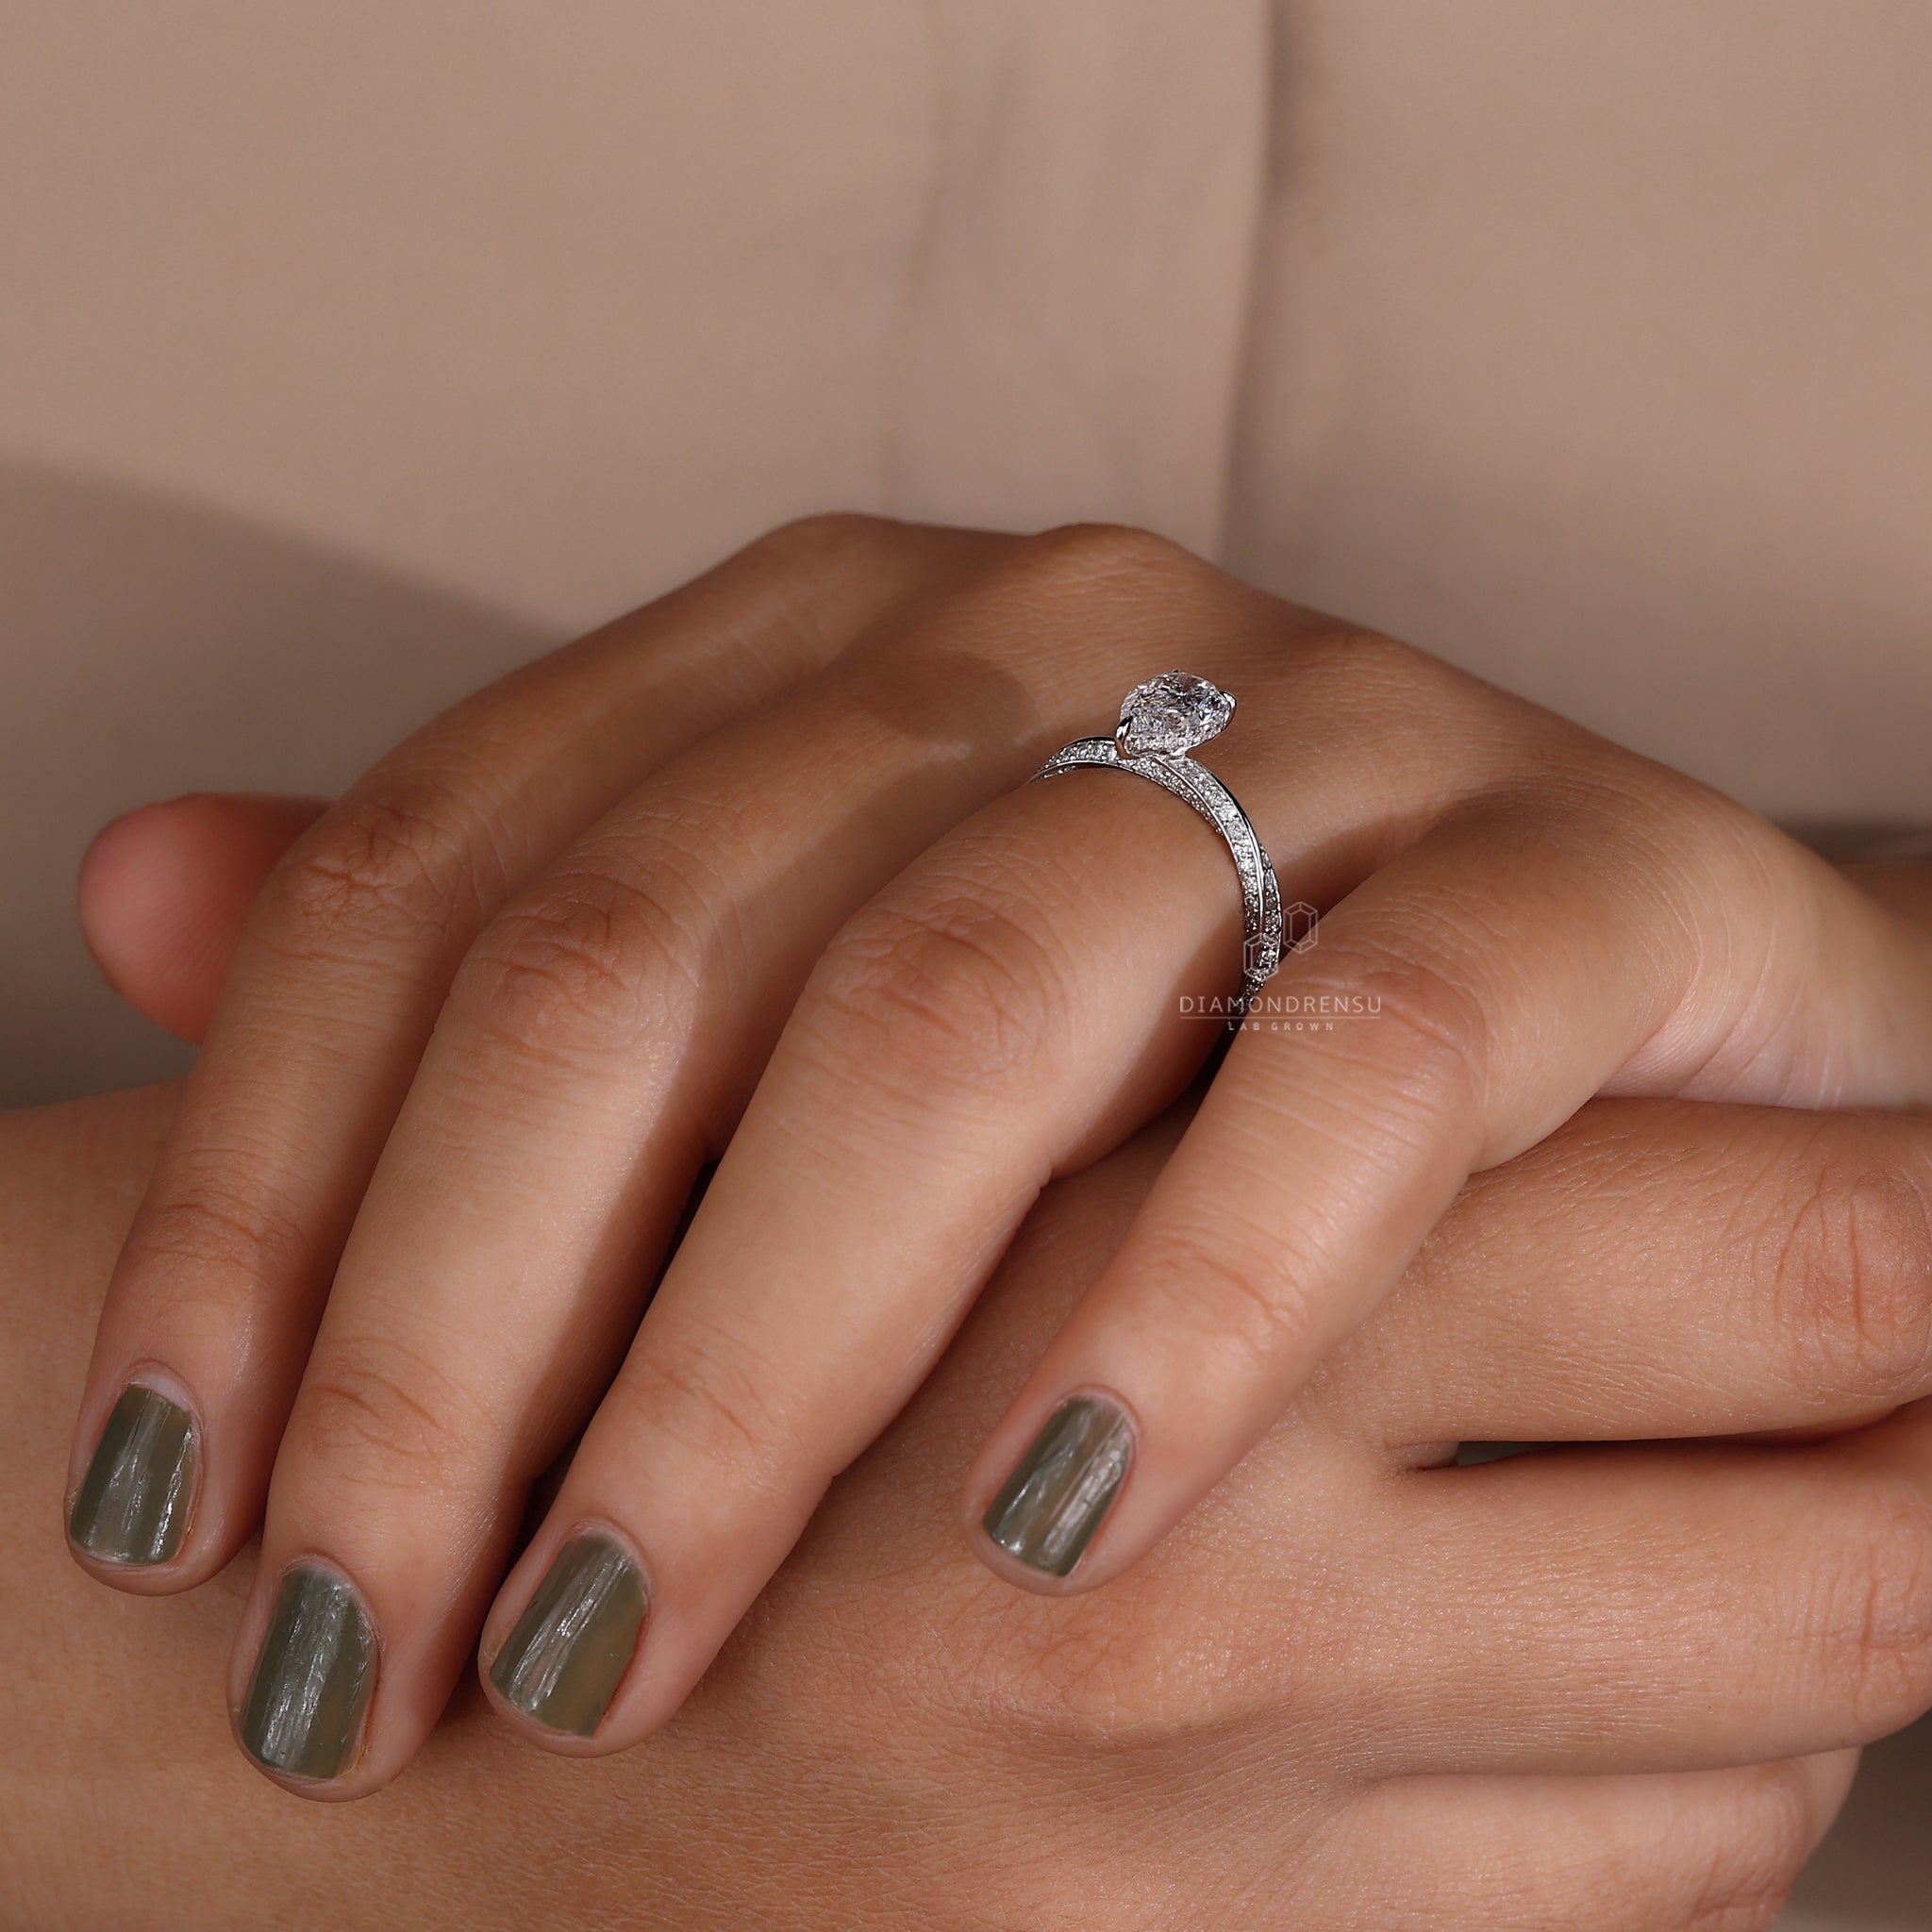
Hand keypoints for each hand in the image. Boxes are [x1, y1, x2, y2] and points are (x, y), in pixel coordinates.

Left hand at [65, 518, 1931, 1795]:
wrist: (1636, 999)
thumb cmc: (1190, 1022)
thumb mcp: (824, 956)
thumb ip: (521, 934)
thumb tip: (123, 888)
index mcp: (829, 638)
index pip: (447, 867)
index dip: (262, 1188)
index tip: (175, 1503)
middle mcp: (1049, 634)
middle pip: (650, 952)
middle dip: (459, 1330)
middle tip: (360, 1648)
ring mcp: (1327, 721)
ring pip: (961, 1009)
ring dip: (754, 1358)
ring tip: (619, 1637)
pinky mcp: (1576, 864)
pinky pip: (1367, 1064)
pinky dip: (1193, 1292)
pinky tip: (1054, 1521)